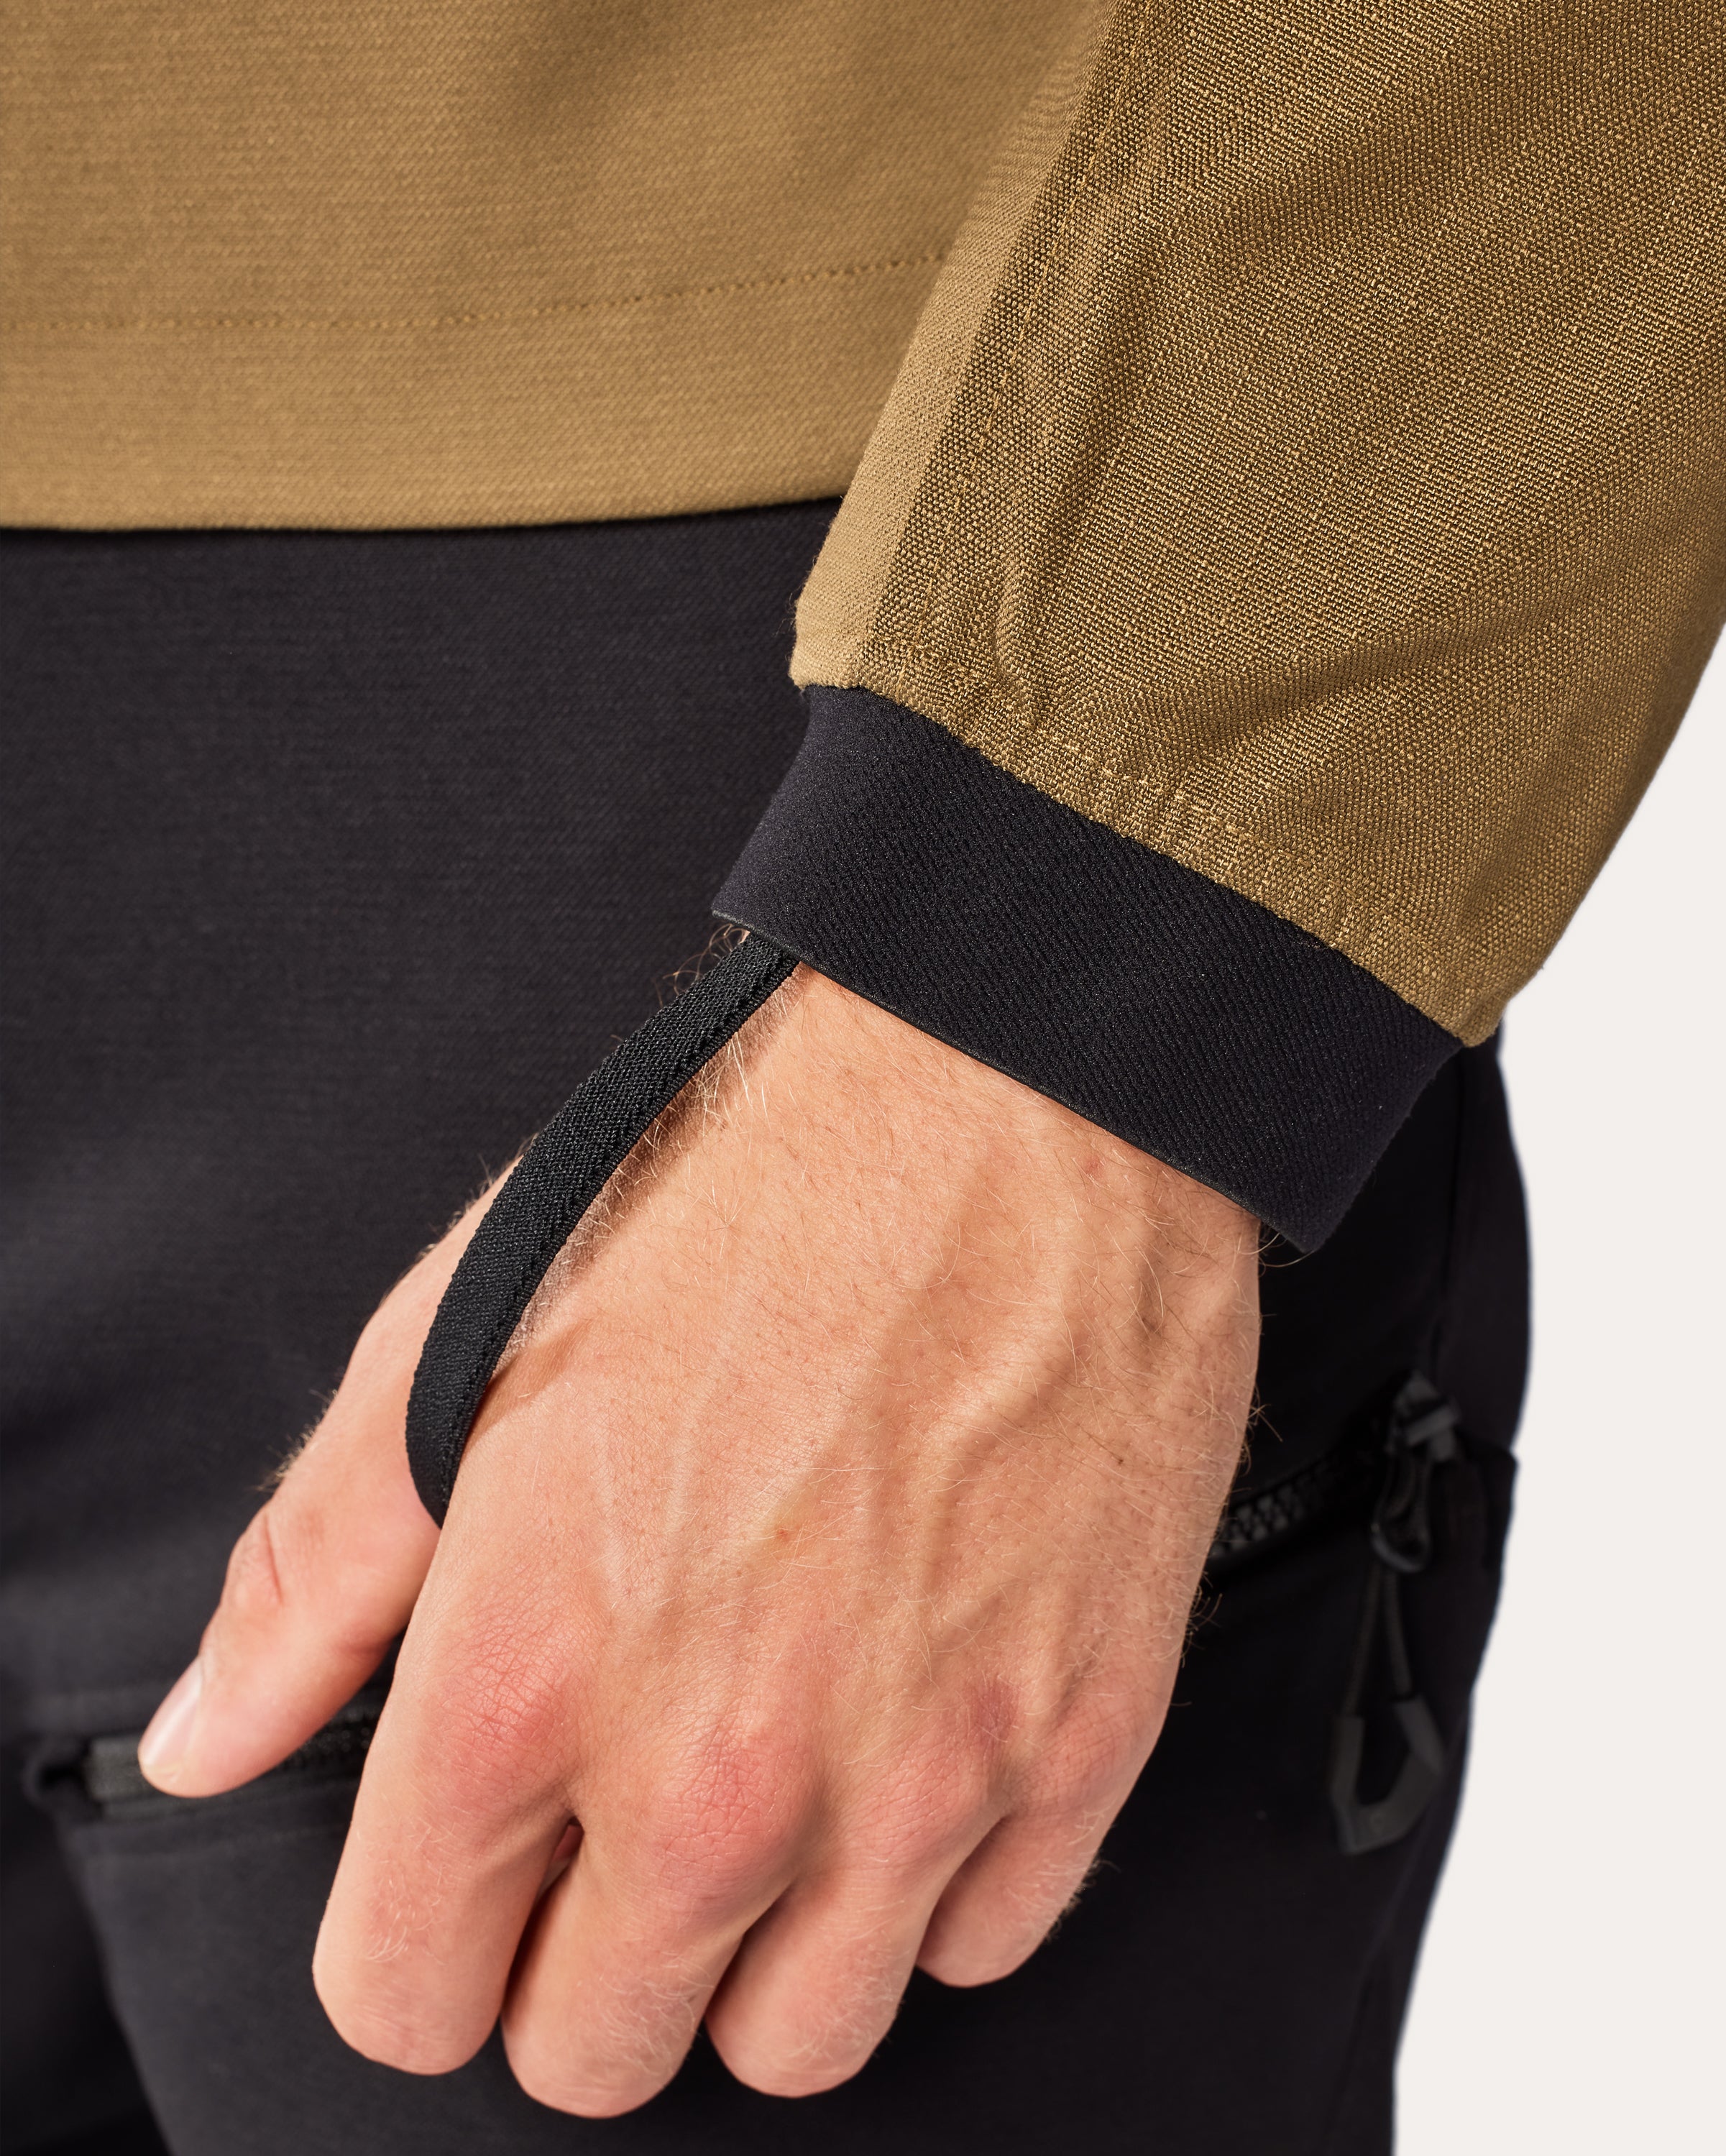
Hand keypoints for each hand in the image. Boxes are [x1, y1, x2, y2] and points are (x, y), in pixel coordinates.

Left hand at [140, 966, 1258, 2113]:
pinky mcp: (1079, 1741)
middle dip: (578, 1961)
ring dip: (758, 1952)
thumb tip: (211, 1735)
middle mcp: (721, 1769)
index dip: (415, 1942)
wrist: (1014, 1097)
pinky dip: (931, 1882)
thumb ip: (313, 1578)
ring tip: (765, 1798)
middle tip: (613, 1822)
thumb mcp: (462, 1345)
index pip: (408, 1993)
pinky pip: (979, 1944)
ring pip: (796, 2044)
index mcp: (534, 1674)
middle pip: (597, 2053)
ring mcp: (917, 1774)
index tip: (459, 1880)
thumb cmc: (748, 1194)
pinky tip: (903, 1747)